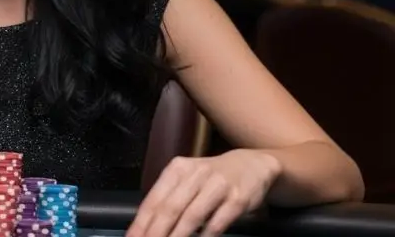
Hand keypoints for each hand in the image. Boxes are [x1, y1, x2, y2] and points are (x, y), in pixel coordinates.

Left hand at [126, 150, 280, 236]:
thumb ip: (169, 197)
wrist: (252, 164)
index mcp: (178, 169)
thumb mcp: (188, 178)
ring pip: (192, 215)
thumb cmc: (212, 176)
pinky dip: (206, 235)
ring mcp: (217, 185)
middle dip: (155, 232)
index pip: (154, 199)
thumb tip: (146, 226)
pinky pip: (218, 221)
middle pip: (170, 208)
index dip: (141, 222)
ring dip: (177, 236)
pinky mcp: (237, 198)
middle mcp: (196, 174)